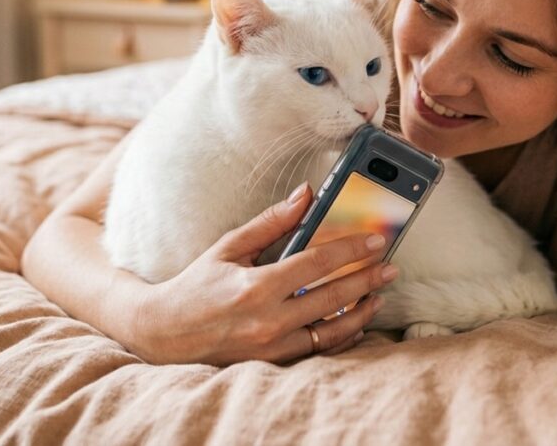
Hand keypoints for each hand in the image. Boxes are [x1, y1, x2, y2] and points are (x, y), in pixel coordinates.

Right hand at [127, 182, 398, 365]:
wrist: (166, 334)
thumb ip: (271, 222)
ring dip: (362, 311)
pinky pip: (319, 350)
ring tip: (380, 294)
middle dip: (368, 280)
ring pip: (332, 330)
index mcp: (256, 286)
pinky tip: (357, 321)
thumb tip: (305, 194)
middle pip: (333, 298)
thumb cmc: (197, 285)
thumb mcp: (229, 247)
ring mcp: (273, 346)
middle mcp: (268, 319)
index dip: (351, 250)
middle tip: (391, 267)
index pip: (317, 264)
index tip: (376, 240)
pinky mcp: (274, 362)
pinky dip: (343, 336)